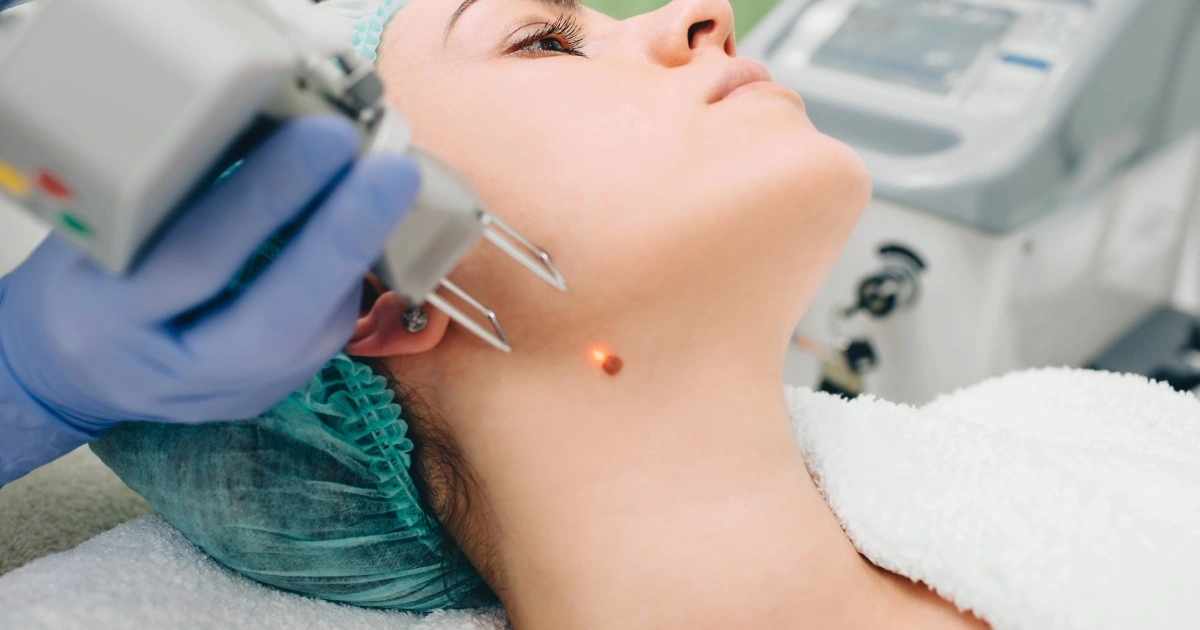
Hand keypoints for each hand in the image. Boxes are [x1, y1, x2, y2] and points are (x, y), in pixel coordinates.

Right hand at [0, 115, 418, 431]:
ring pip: (311, 334)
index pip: (197, 257)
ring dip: (357, 256)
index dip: (270, 195)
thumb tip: (274, 119)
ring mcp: (224, 393)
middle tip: (393, 173)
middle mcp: (172, 367)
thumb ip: (176, 197)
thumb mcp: (103, 232)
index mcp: (110, 316)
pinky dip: (346, 279)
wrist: (72, 372)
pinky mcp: (263, 395)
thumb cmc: (86, 283)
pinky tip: (363, 232)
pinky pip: (320, 338)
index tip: (327, 136)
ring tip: (385, 187)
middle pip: (275, 316)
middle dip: (343, 239)